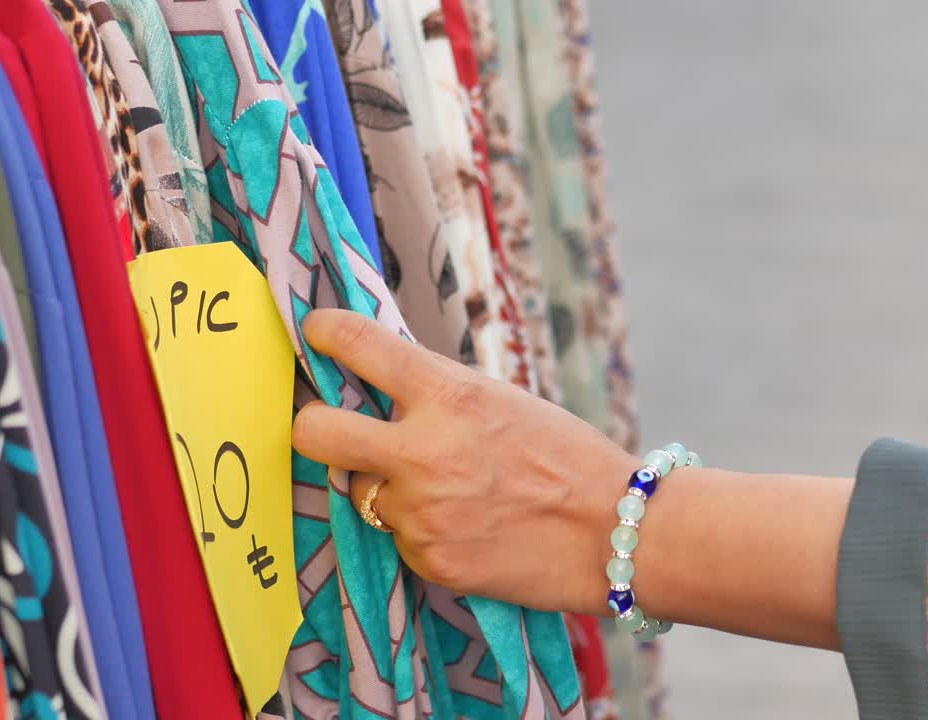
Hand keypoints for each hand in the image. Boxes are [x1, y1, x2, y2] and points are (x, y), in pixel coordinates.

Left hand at [292, 309, 633, 613]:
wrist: (616, 533)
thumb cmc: (567, 457)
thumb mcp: (501, 401)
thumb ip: (438, 394)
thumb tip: (379, 384)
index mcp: (450, 395)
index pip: (360, 346)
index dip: (325, 331)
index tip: (316, 331)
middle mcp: (423, 452)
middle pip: (314, 431)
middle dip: (312, 424)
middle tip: (327, 425)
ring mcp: (421, 512)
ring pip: (361, 491)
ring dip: (387, 487)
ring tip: (445, 491)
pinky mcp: (429, 560)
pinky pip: (398, 537)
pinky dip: (421, 530)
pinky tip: (466, 526)